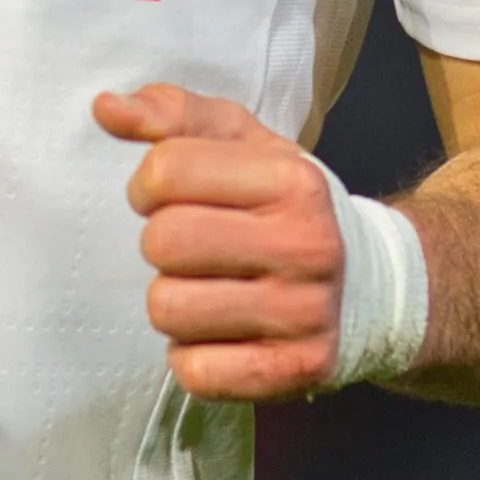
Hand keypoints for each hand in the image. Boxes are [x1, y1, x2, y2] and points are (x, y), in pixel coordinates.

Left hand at [92, 84, 343, 401]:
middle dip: (160, 244)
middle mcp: (304, 244)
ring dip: (173, 303)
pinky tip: (221, 335)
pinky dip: (194, 357)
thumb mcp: (246, 146)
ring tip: (207, 291)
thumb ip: (175, 117)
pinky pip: (193, 372)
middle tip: (190, 249)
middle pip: (162, 242)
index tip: (168, 198)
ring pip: (168, 310)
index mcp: (291, 179)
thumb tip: (106, 108)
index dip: (148, 185)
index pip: (167, 171)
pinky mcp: (294, 371)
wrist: (373, 287)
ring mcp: (302, 314)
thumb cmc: (289, 209)